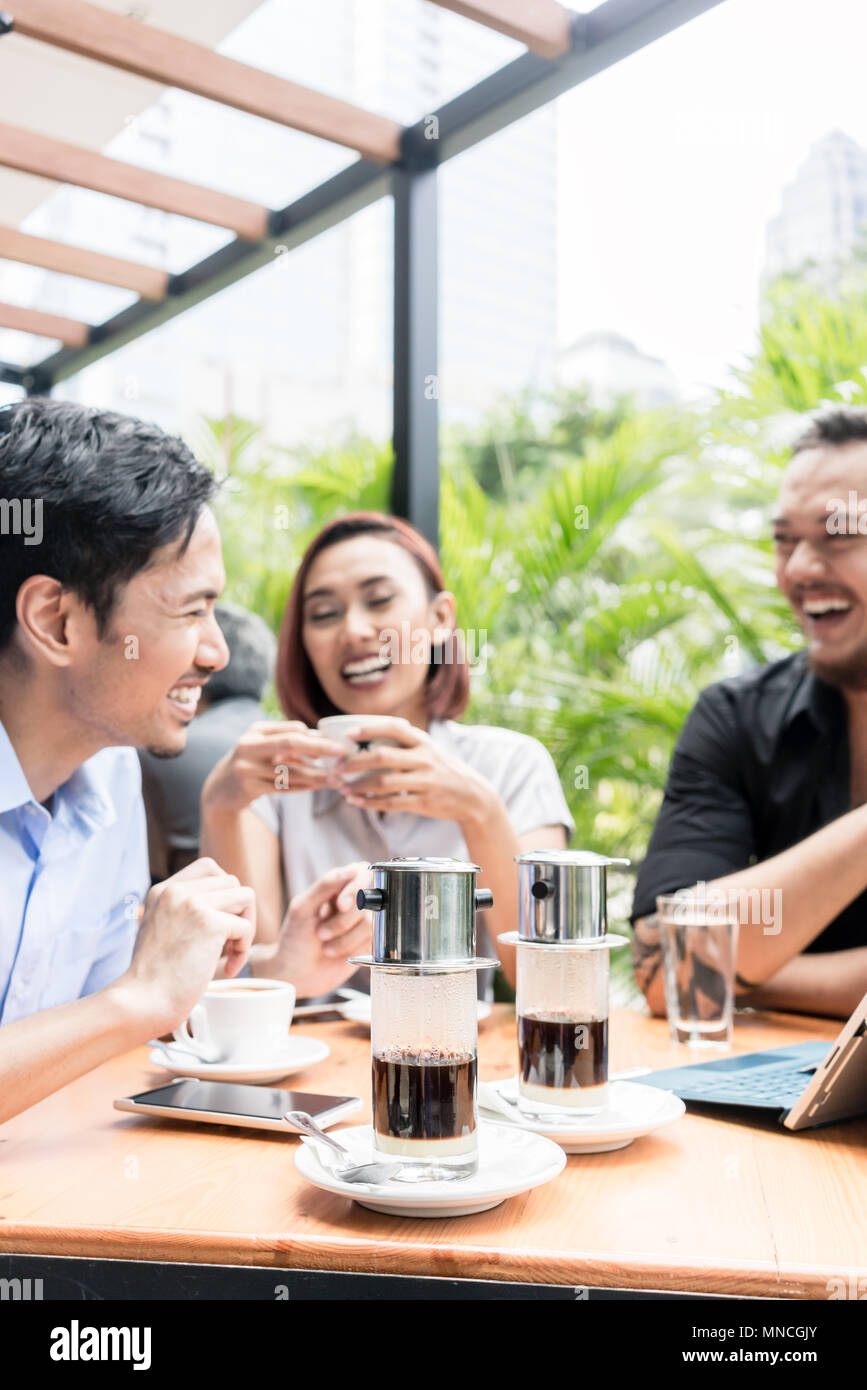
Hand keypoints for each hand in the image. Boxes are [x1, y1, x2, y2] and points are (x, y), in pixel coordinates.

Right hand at [115, 859, 255, 1035]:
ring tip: (229, 952)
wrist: (142, 1001)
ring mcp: (193, 904)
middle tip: (226, 943)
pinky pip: (246, 927)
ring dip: (245, 925)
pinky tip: (227, 969)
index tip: (219, 922)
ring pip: (245, 896)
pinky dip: (243, 951)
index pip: (209, 868)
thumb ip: (183, 911)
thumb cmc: (153, 977)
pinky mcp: (210, 923)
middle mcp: (176, 891)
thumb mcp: (160, 929)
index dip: (224, 893)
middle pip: (231, 882)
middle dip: (237, 911)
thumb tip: (224, 903)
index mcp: (163, 890)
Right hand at [201, 721, 347, 813]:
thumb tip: (323, 743)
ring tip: (335, 779)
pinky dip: (303, 788)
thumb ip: (288, 744)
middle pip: (291, 743)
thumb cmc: (251, 764)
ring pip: (290, 771)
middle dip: (320, 748)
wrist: (220, 790)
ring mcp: (247, 766)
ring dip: (316, 776)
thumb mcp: (264, 748)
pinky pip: (283, 787)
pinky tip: (316, 787)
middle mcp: (249, 745)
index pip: (293, 730)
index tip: (336, 746)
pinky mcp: (248, 786)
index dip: (316, 738)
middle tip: (342, 754)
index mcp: (256, 731)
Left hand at [265, 862, 372, 995]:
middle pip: (368, 900)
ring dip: (344, 939)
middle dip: (343, 922)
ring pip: (369, 924)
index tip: (341, 906)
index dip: (356, 888)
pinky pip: (371, 941)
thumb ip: (325, 885)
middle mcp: (353, 901)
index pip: (362, 872)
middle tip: (321, 933)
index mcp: (337, 885)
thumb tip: (353, 869)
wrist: (295, 974)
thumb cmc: (294, 938)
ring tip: (325, 946)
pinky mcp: (368, 942)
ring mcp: (362, 922)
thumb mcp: (302, 908)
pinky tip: (337, 953)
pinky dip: (351, 949)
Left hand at [336, 718, 492, 821]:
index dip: (369, 729)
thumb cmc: (442, 770)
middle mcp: (424, 759)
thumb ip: (404, 744)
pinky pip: (391, 803)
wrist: (473, 796)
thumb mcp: (429, 750)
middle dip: (355, 762)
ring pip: (384, 783)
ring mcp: (425, 781)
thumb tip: (366, 736)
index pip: (394, 728)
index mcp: (423, 742)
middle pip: (382, 757)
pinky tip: (356, 802)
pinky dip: (371, 803)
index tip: (347, 734)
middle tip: (336, 767)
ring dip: (359, 786)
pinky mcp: (424, 802)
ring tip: (342, 788)